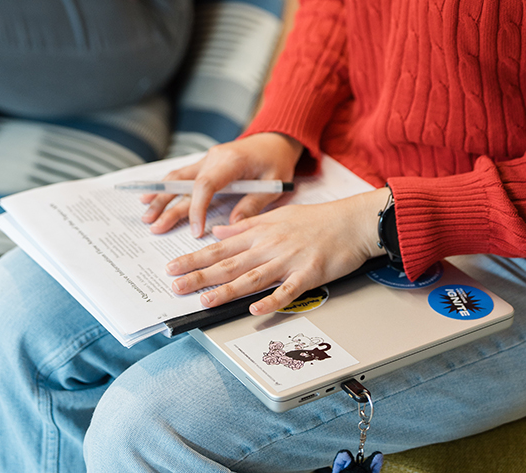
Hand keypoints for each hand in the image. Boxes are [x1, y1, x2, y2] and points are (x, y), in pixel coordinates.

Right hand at [141, 132, 302, 237]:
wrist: (275, 139)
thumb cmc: (276, 161)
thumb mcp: (274, 184)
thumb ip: (253, 204)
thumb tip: (232, 226)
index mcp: (232, 161)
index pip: (206, 185)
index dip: (197, 209)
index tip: (195, 231)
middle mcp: (215, 157)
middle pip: (185, 182)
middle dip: (167, 205)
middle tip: (154, 226)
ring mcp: (208, 159)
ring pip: (179, 178)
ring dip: (161, 196)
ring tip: (147, 215)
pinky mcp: (206, 163)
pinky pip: (183, 175)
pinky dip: (167, 186)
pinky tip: (150, 196)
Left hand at [164, 188, 388, 313]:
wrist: (352, 220)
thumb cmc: (318, 220)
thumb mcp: (277, 216)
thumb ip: (246, 226)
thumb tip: (218, 233)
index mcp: (261, 232)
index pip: (221, 247)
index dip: (195, 258)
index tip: (173, 267)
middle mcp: (270, 245)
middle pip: (230, 263)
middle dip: (200, 275)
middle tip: (175, 286)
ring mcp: (289, 260)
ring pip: (252, 277)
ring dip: (226, 290)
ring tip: (204, 300)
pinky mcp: (309, 273)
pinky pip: (288, 290)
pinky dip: (271, 300)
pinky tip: (255, 309)